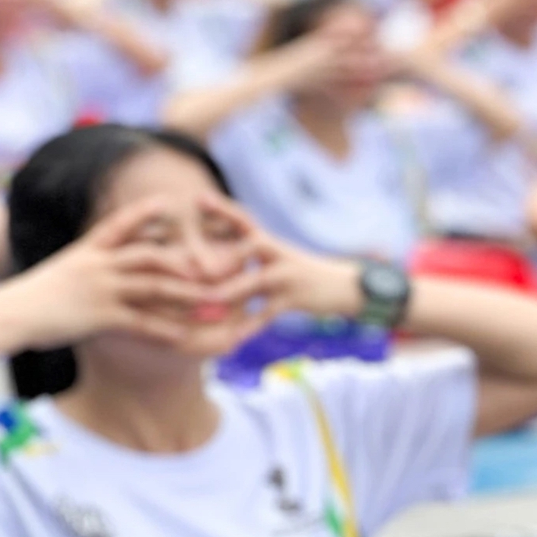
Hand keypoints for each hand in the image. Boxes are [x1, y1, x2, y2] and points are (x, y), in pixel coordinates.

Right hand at [0, 198, 268, 350]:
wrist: (10, 314)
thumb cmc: (36, 296)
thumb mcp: (65, 270)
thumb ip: (91, 264)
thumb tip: (111, 261)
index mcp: (88, 250)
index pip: (120, 224)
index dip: (145, 212)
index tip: (168, 200)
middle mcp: (98, 265)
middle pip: (150, 254)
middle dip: (184, 259)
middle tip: (214, 264)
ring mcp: (101, 289)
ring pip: (154, 287)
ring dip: (188, 295)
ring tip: (215, 301)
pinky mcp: (101, 316)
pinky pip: (142, 322)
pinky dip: (166, 329)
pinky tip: (187, 337)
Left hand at [205, 195, 361, 319]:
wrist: (345, 287)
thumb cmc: (304, 275)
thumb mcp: (278, 261)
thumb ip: (249, 263)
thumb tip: (212, 269)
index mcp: (270, 243)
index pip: (243, 220)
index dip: (222, 209)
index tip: (198, 198)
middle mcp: (278, 254)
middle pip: (248, 246)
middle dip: (220, 254)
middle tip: (191, 264)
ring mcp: (287, 276)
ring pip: (254, 281)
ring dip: (230, 290)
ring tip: (208, 299)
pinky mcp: (295, 298)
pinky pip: (268, 313)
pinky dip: (250, 327)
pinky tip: (233, 338)